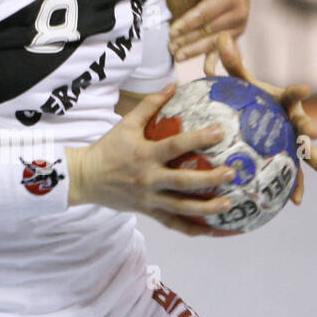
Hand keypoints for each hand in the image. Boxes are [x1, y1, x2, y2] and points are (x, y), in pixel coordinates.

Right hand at [69, 85, 238, 235]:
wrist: (84, 177)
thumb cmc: (107, 148)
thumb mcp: (126, 124)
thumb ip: (149, 105)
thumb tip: (173, 85)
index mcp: (144, 154)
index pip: (175, 145)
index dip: (199, 138)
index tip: (221, 132)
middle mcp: (148, 177)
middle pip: (184, 181)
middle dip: (211, 178)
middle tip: (232, 173)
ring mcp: (148, 197)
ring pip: (182, 207)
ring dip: (207, 208)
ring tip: (229, 205)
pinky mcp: (146, 211)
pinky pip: (172, 223)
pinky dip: (191, 229)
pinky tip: (211, 230)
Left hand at [168, 0, 249, 60]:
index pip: (206, 10)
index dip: (189, 21)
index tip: (172, 30)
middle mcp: (239, 10)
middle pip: (208, 29)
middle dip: (187, 38)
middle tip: (169, 45)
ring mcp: (237, 26)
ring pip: (213, 41)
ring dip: (194, 50)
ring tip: (176, 55)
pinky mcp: (233, 36)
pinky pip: (224, 51)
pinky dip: (214, 60)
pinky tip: (207, 71)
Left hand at [208, 33, 316, 204]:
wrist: (258, 112)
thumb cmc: (249, 95)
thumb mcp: (240, 81)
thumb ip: (232, 63)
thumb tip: (221, 38)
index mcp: (283, 102)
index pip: (290, 95)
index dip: (297, 92)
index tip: (305, 88)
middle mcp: (293, 122)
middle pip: (304, 126)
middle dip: (309, 131)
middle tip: (313, 135)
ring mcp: (293, 140)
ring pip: (307, 154)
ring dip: (315, 166)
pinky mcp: (288, 156)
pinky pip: (292, 173)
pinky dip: (294, 186)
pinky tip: (293, 202)